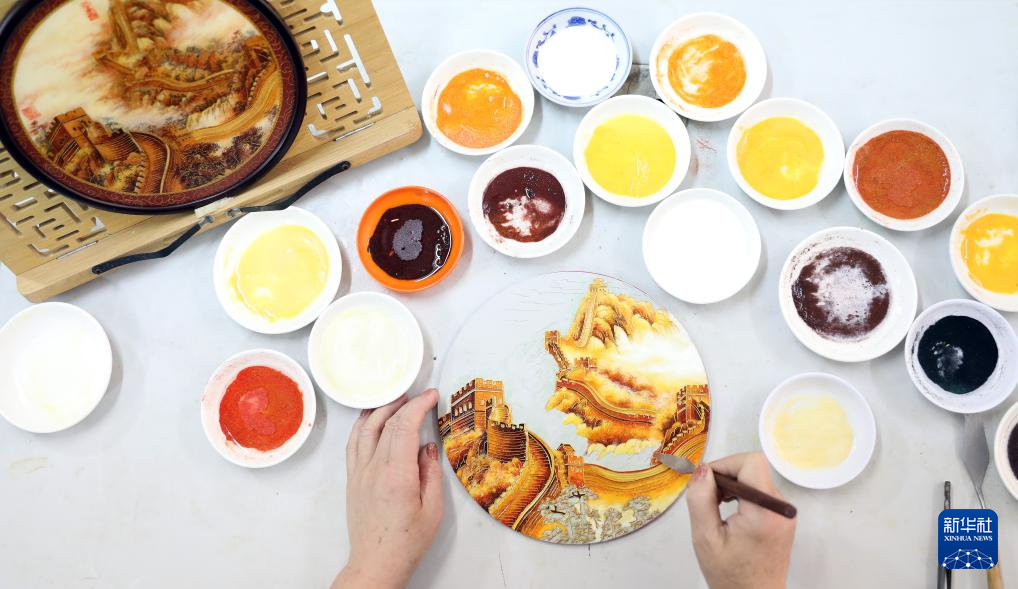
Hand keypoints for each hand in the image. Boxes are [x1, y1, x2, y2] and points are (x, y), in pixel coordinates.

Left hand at [332, 389, 442, 588]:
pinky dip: (362, 424)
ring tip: (397, 399)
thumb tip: (427, 447)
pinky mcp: (353, 479)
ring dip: (381, 408)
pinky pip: (354, 443)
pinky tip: (371, 418)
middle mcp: (374, 469)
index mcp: (397, 475)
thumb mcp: (433, 509)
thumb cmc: (407, 542)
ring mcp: (359, 473)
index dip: (418, 405)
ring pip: (365, 428)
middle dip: (405, 403)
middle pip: (386, 423)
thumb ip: (431, 473)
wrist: (377, 562)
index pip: (404, 426)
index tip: (431, 396)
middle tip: (420, 396)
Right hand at [686, 452, 795, 588]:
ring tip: (716, 507)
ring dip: (733, 485)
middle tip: (707, 498)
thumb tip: (701, 470)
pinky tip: (730, 512)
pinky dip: (742, 494)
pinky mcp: (784, 517)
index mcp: (765, 512)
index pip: (751, 462)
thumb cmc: (730, 575)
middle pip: (753, 468)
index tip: (707, 483)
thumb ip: (701, 500)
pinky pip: (761, 491)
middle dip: (726, 476)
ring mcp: (786, 513)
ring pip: (756, 478)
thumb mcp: (706, 538)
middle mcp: (782, 508)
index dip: (725, 464)